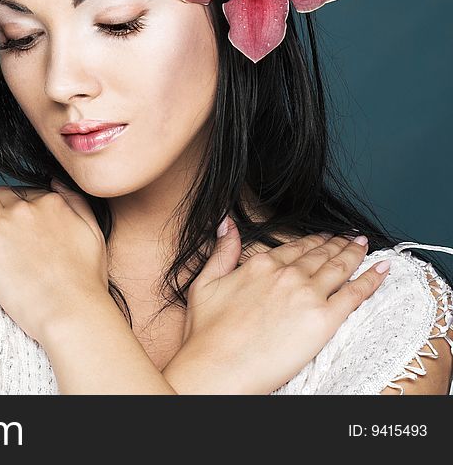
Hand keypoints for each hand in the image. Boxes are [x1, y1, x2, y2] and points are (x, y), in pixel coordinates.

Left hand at [0, 180, 108, 343]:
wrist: (70, 310)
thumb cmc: (85, 282)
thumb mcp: (92, 232)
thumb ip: (76, 203)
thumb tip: (56, 183)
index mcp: (52, 204)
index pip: (25, 193)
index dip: (16, 204)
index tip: (11, 216)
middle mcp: (27, 207)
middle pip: (1, 194)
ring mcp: (4, 222)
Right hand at [164, 215, 389, 393]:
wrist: (219, 365)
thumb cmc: (208, 332)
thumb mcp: (206, 282)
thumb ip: (222, 251)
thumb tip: (226, 223)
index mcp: (261, 265)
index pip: (295, 248)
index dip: (312, 241)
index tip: (323, 238)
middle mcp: (287, 275)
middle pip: (320, 255)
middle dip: (337, 245)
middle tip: (349, 239)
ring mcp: (308, 295)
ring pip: (340, 268)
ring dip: (355, 254)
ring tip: (364, 247)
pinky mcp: (324, 319)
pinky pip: (355, 294)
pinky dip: (372, 279)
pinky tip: (382, 270)